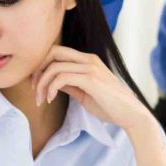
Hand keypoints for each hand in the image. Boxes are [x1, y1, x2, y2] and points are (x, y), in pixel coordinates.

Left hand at [32, 46, 151, 131]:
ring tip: (41, 100)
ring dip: (42, 84)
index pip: (57, 52)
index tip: (36, 85)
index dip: (42, 66)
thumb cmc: (110, 106)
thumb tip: (52, 82)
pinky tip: (51, 100)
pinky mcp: (91, 79)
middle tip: (34, 89)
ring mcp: (90, 67)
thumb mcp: (85, 93)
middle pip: (52, 52)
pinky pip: (61, 77)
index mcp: (88, 60)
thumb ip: (70, 85)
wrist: (130, 114)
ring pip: (54, 66)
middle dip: (38, 69)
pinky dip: (50, 88)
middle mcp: (88, 59)